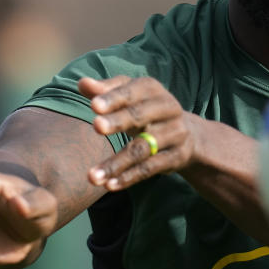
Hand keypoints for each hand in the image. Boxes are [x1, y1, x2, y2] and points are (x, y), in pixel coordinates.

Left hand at [80, 76, 198, 190]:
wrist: (186, 134)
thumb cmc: (145, 109)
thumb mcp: (129, 96)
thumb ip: (105, 90)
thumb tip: (82, 83)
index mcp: (152, 89)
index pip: (132, 91)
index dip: (113, 98)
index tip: (94, 106)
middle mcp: (168, 108)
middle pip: (140, 116)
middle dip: (118, 122)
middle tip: (96, 127)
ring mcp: (175, 133)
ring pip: (142, 149)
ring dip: (116, 163)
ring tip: (91, 177)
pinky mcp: (176, 157)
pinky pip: (150, 169)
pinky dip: (128, 177)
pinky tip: (109, 185)